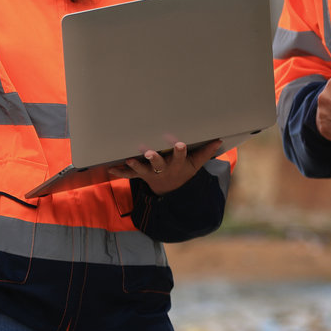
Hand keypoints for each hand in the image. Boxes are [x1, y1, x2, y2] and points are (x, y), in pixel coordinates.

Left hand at [109, 140, 224, 194]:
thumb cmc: (183, 172)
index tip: (180, 144)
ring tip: (129, 160)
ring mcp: (151, 174)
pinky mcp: (141, 176)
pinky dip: (120, 172)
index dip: (180, 151)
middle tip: (149, 153)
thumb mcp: (196, 164)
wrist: (171, 191)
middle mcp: (163, 170)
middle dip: (154, 159)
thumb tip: (220, 139)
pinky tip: (110, 168)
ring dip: (135, 165)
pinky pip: (129, 175)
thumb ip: (206, 152)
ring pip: (142, 170)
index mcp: (177, 165)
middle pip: (158, 164)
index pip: (180, 157)